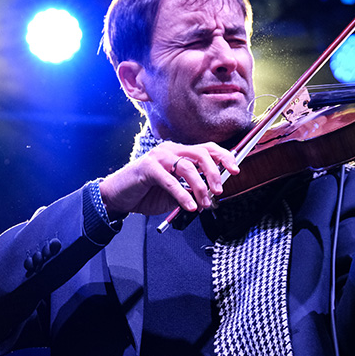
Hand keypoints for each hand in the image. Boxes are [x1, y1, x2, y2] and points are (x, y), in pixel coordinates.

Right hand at [98, 141, 240, 215]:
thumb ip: (191, 193)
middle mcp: (170, 150)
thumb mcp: (174, 194)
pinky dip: (182, 195)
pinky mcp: (147, 168)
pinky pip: (170, 181)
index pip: (207, 149)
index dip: (224, 157)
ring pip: (188, 167)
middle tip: (218, 191)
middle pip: (201, 153)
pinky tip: (190, 206)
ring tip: (203, 204)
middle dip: (214, 173)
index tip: (236, 169)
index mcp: (179, 153)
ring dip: (200, 187)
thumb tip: (211, 199)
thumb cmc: (145, 193)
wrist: (118, 197)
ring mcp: (158, 157)